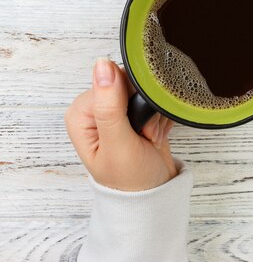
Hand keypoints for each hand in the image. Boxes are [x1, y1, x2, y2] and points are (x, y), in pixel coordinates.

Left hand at [65, 58, 176, 190]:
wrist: (154, 196)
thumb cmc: (131, 180)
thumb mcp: (118, 143)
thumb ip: (109, 105)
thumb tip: (102, 65)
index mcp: (81, 115)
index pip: (109, 81)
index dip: (129, 100)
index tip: (135, 125)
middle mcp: (95, 111)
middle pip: (128, 84)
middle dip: (144, 107)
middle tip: (144, 133)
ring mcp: (116, 113)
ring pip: (144, 92)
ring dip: (155, 113)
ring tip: (150, 137)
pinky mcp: (134, 116)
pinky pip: (153, 101)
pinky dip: (161, 116)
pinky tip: (156, 134)